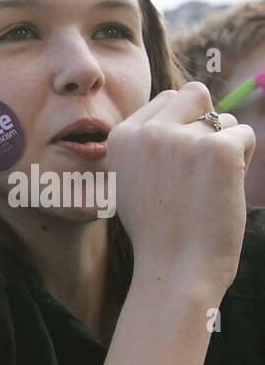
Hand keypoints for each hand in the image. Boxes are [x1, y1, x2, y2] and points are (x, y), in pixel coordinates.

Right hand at [108, 81, 255, 295]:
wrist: (175, 269)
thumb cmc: (158, 231)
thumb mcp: (132, 180)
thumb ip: (148, 143)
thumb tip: (182, 101)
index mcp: (120, 137)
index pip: (167, 99)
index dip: (181, 127)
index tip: (175, 168)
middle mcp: (147, 132)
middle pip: (195, 95)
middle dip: (204, 125)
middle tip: (196, 171)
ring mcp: (182, 138)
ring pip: (223, 119)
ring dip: (224, 148)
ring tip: (206, 188)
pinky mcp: (218, 148)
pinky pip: (245, 136)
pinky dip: (243, 162)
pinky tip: (222, 190)